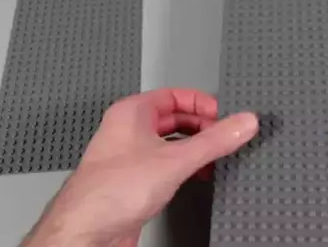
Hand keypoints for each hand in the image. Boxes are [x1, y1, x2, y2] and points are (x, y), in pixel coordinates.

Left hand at [22, 88, 258, 246]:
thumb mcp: (175, 160)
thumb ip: (214, 141)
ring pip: (171, 144)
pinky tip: (199, 176)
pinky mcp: (135, 182)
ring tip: (218, 157)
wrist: (86, 233)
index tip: (225, 116)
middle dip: (203, 128)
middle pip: (175, 119)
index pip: (174, 95)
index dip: (202, 103)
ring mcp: (130, 157)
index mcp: (131, 113)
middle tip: (226, 137)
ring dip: (196, 150)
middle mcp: (128, 132)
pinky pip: (166, 166)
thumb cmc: (108, 192)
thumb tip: (242, 123)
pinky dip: (186, 168)